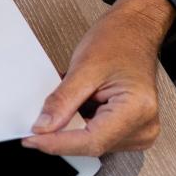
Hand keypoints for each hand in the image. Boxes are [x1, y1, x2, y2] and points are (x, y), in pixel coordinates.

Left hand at [20, 0, 165, 156]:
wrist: (135, 31)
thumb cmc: (120, 41)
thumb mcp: (84, 68)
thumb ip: (62, 101)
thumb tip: (43, 127)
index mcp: (137, 109)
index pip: (91, 141)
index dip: (56, 143)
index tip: (31, 139)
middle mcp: (144, 125)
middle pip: (91, 144)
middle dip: (61, 133)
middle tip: (40, 117)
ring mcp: (140, 130)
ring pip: (92, 142)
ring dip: (72, 127)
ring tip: (70, 99)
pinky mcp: (132, 129)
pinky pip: (98, 136)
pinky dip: (81, 123)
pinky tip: (78, 105)